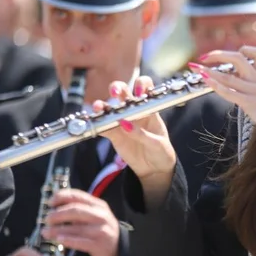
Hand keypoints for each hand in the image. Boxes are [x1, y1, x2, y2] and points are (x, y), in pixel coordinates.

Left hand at [42, 188, 120, 255]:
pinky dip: (68, 240)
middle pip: (76, 210)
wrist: (119, 249)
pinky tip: (58, 240)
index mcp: (98, 205)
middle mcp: (101, 215)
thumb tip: (54, 208)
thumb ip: (79, 210)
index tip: (50, 202)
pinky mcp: (99, 245)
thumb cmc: (100, 230)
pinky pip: (80, 242)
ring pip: (76, 228)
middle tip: (47, 219)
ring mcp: (101, 230)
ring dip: (57, 230)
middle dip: (58, 214)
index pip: (77, 196)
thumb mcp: (94, 216)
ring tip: (45, 232)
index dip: (61, 197)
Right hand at [93, 77, 176, 192]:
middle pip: (124, 92)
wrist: (155, 169)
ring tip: (99, 108)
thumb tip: (124, 124)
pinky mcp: (114, 135)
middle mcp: (134, 112)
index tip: (138, 91)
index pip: (145, 88)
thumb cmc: (162, 152)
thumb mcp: (157, 144)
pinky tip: (94, 124)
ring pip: (110, 108)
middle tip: (115, 92)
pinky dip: (97, 125)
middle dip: (118, 88)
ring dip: (103, 106)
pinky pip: (103, 127)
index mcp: (149, 109)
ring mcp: (122, 122)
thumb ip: (142, 134)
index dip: (141, 85)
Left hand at [191, 47, 255, 146]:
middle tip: (204, 57)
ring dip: (209, 70)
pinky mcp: (251, 103)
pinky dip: (216, 85)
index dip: (240, 49)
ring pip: (229, 75)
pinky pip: (230, 92)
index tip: (226, 55)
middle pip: (238, 57)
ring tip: (196, 68)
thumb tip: (241, 84)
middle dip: (218, 54)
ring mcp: (254, 91)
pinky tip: (207, 82)